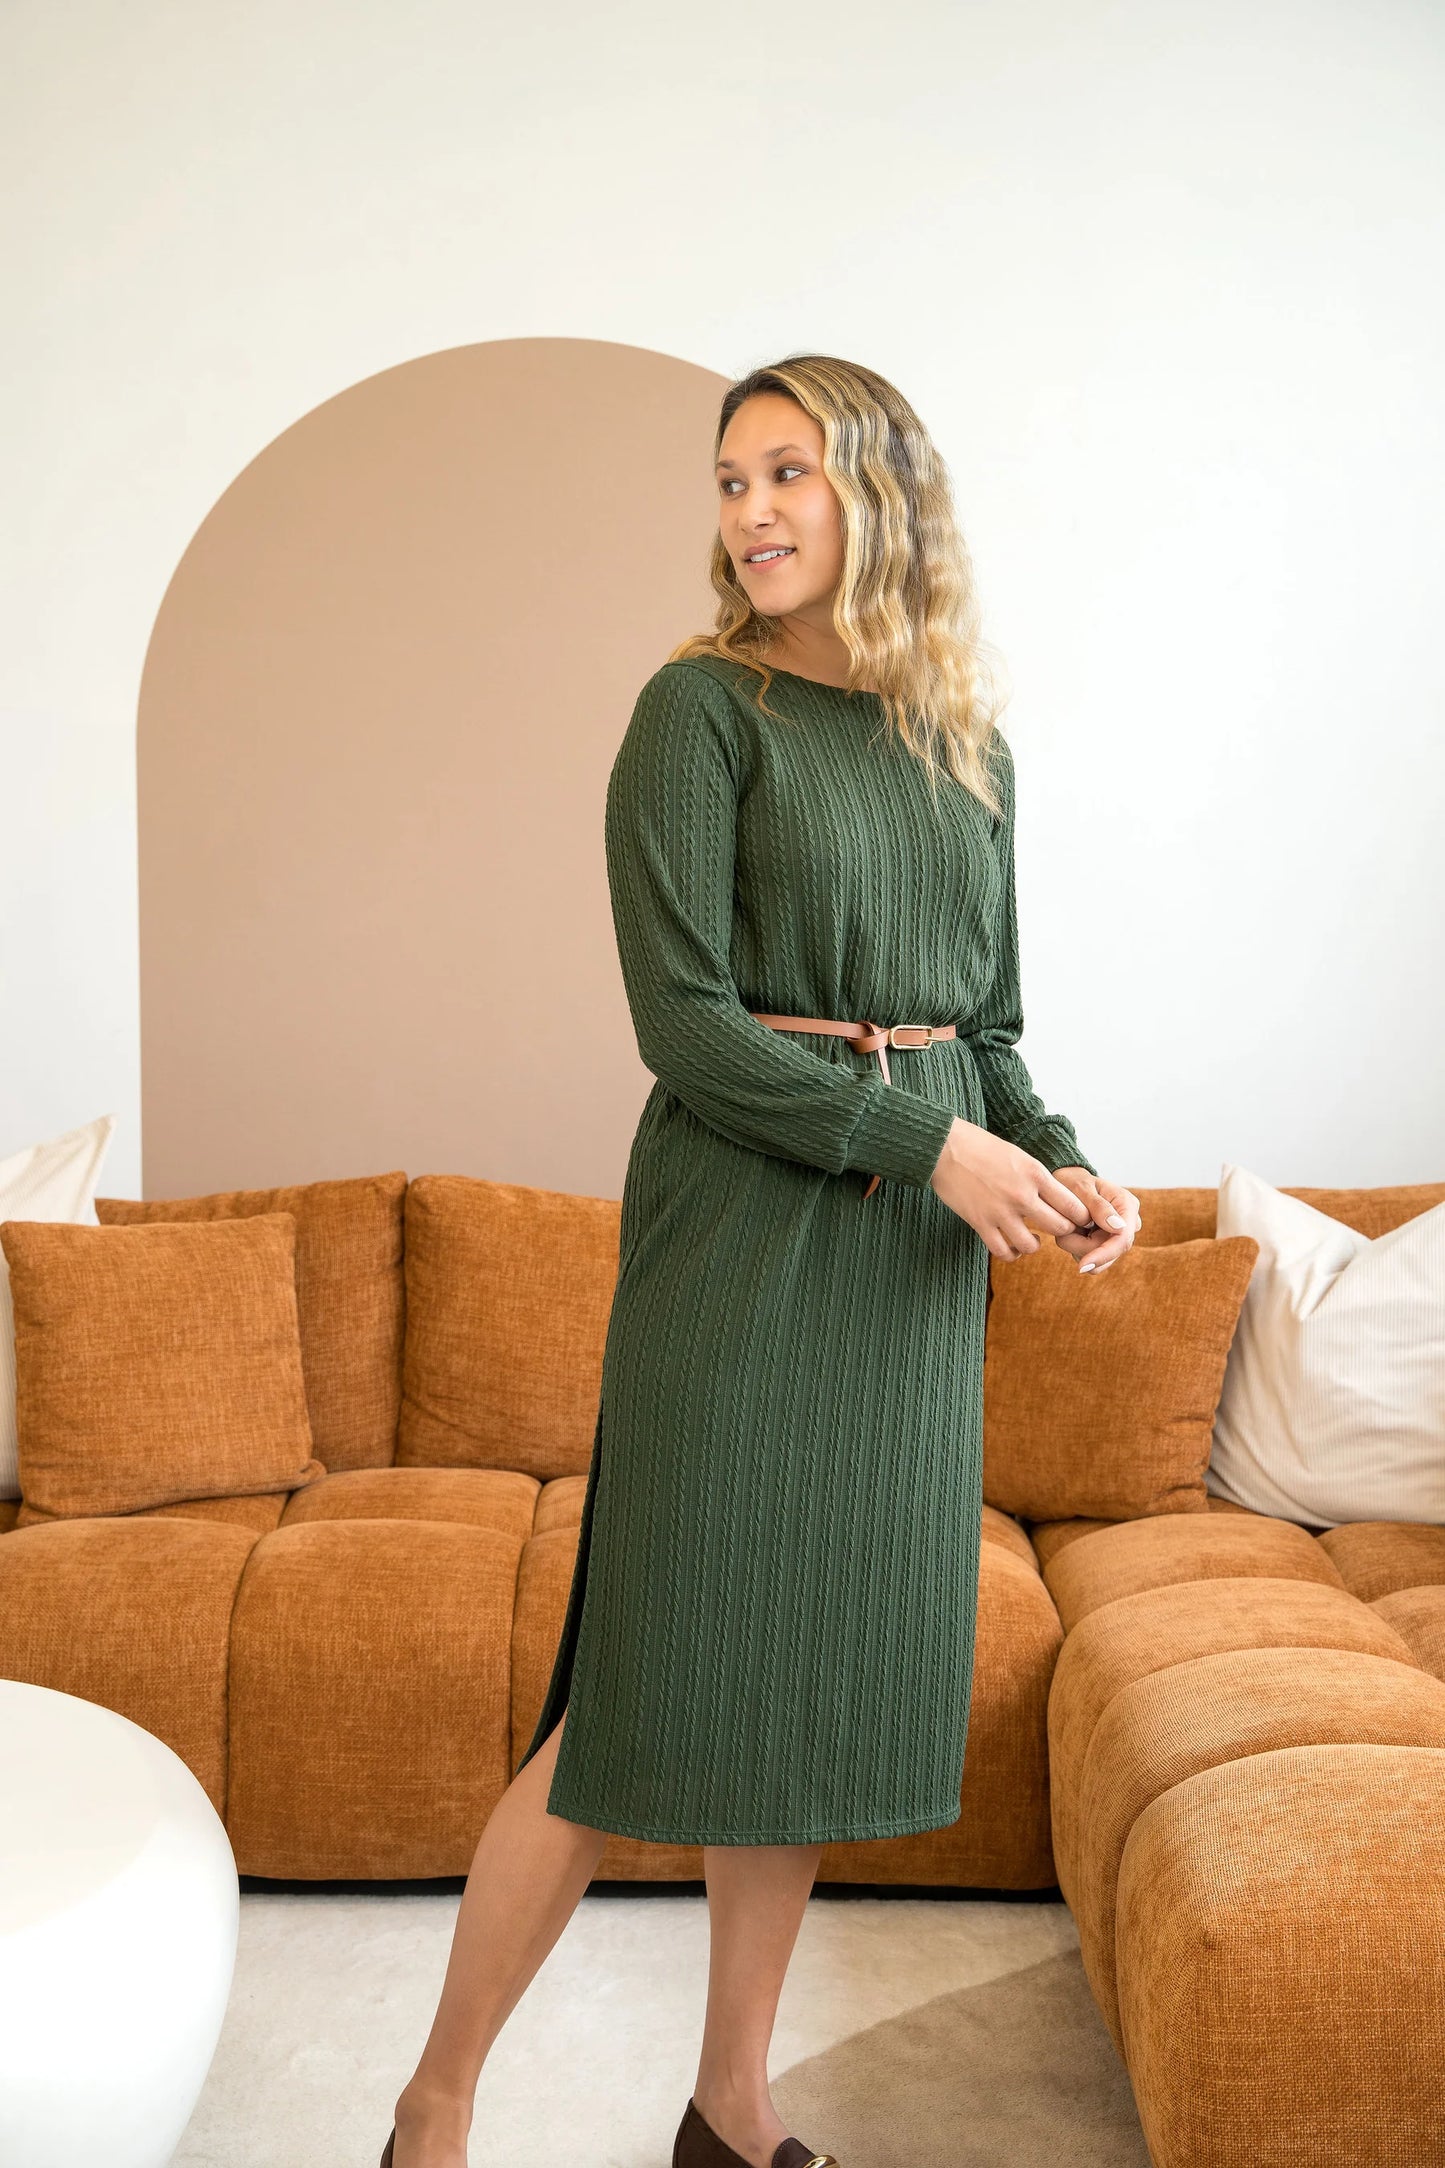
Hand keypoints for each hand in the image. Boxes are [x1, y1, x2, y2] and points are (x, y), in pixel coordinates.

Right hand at [929, 1119, 1094, 1260]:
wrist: (944, 1148)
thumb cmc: (981, 1147)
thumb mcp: (1019, 1156)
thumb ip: (1037, 1178)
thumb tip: (1055, 1198)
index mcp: (1036, 1174)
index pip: (1073, 1206)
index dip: (1080, 1216)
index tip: (1077, 1219)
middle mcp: (1022, 1195)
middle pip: (1060, 1228)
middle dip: (1063, 1231)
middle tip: (1057, 1228)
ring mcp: (1001, 1212)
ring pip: (1032, 1246)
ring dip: (1035, 1244)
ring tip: (1032, 1237)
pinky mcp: (980, 1223)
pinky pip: (1003, 1251)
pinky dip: (1011, 1253)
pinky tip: (1012, 1246)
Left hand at [1048, 1166, 1141, 1273]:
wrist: (1067, 1183)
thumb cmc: (1073, 1181)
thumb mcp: (1081, 1188)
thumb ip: (1099, 1206)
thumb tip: (1119, 1228)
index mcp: (1127, 1204)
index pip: (1122, 1238)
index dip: (1104, 1254)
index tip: (1082, 1266)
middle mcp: (1128, 1222)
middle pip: (1111, 1252)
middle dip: (1082, 1247)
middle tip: (1063, 1230)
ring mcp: (1118, 1235)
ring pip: (1100, 1261)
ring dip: (1077, 1247)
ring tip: (1069, 1225)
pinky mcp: (1107, 1245)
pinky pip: (1092, 1259)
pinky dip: (1077, 1249)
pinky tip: (1073, 1232)